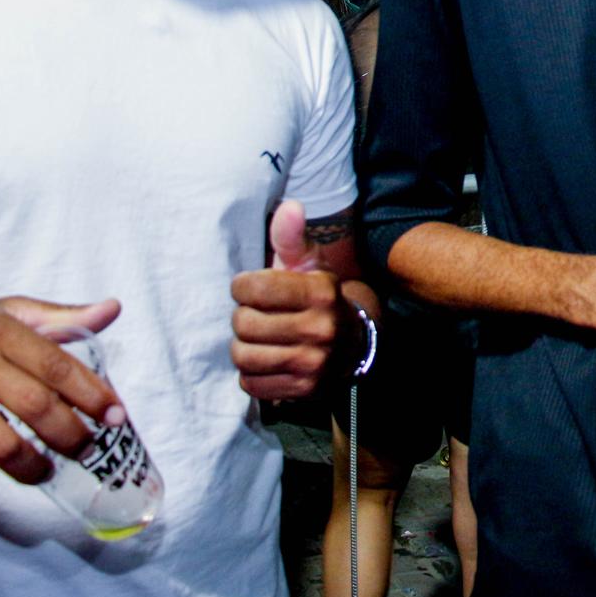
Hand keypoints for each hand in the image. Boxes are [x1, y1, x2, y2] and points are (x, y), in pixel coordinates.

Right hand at [0, 295, 122, 482]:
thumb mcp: (3, 312)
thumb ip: (59, 317)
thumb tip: (112, 310)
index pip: (57, 366)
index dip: (93, 395)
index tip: (116, 416)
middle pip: (37, 409)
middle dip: (72, 436)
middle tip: (88, 449)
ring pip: (3, 446)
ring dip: (34, 466)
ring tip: (47, 467)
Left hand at [230, 199, 355, 399]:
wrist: (353, 344)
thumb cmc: (318, 296)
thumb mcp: (309, 263)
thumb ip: (291, 236)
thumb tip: (289, 206)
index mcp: (320, 291)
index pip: (253, 289)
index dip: (242, 287)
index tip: (249, 288)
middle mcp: (320, 329)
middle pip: (243, 324)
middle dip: (242, 317)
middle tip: (255, 315)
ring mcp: (313, 363)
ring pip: (243, 356)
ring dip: (243, 347)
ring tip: (257, 338)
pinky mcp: (304, 390)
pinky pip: (251, 384)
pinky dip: (251, 373)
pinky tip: (265, 359)